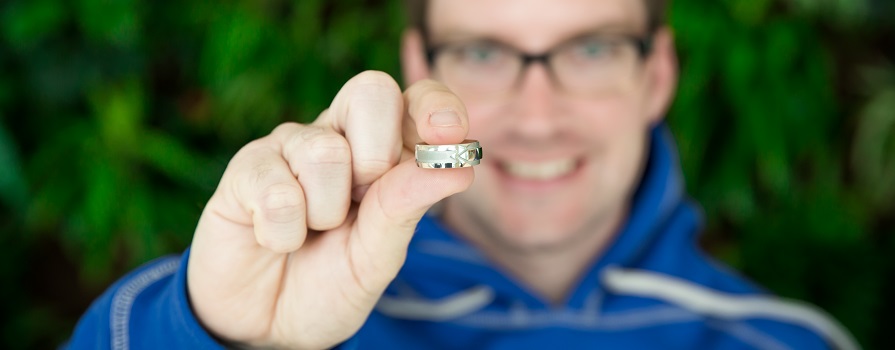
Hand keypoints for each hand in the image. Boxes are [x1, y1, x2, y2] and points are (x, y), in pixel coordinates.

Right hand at [187, 71, 473, 348]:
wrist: (270, 327)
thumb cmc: (331, 282)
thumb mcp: (379, 255)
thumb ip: (407, 207)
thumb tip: (458, 167)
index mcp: (384, 151)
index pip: (417, 100)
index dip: (436, 107)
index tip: (446, 136)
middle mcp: (339, 136)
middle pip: (371, 90)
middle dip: (376, 156)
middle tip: (361, 202)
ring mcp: (290, 147)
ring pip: (325, 151)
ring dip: (326, 212)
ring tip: (313, 233)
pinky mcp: (246, 169)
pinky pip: (277, 191)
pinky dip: (283, 234)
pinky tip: (275, 241)